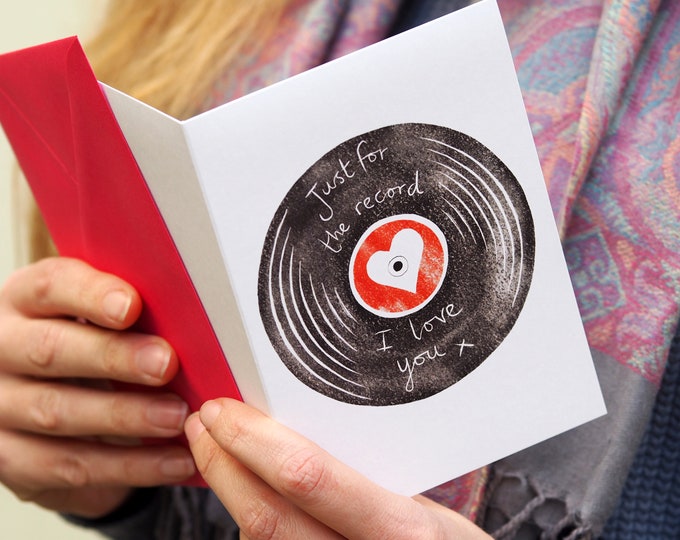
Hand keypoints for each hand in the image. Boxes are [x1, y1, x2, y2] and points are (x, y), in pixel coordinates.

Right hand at [0, 257, 194, 517]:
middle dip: (114, 357)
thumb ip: (132, 314)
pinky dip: (131, 465)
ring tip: (177, 417)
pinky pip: (71, 467)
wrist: (58, 406)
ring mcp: (0, 408)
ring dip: (126, 416)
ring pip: (58, 413)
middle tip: (164, 364)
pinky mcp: (12, 460)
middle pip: (51, 350)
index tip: (132, 306)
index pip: (50, 286)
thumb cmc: (91, 348)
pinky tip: (174, 459)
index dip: (90, 295)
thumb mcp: (104, 321)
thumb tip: (189, 315)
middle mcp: (2, 350)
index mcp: (26, 301)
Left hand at [186, 398, 489, 538]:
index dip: (253, 442)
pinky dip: (250, 523)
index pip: (308, 479)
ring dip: (229, 493)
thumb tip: (294, 430)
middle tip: (202, 423)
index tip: (222, 410)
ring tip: (218, 450)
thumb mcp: (426, 503)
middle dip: (221, 465)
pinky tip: (251, 494)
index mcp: (398, 529)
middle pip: (265, 518)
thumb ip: (369, 474)